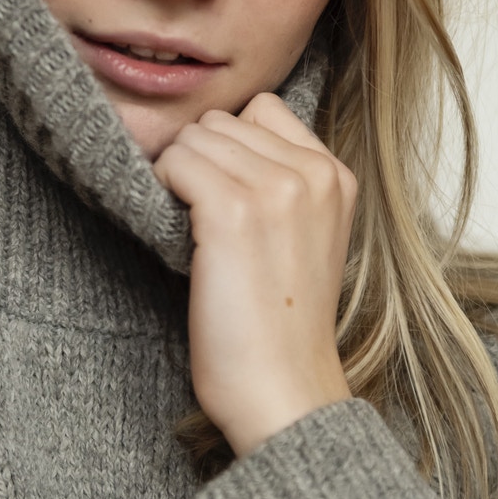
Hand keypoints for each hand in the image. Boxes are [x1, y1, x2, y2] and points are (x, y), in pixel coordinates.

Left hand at [153, 92, 356, 457]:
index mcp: (337, 176)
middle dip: (200, 161)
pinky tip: (176, 230)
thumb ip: (286, 184)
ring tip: (190, 229)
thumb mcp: (309, 239)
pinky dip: (161, 189)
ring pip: (194, 137)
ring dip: (178, 176)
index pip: (264, 108)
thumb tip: (218, 141)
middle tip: (199, 218)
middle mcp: (313, 173)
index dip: (231, 146)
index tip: (223, 194)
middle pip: (223, 120)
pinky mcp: (231, 213)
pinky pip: (174, 162)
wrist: (283, 389)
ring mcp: (275, 189)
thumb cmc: (281, 327)